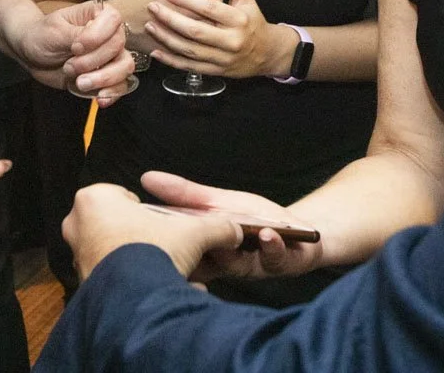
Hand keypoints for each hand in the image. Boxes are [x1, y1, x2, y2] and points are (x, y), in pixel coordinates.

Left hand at [20, 3, 136, 104]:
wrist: (33, 55)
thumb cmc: (42, 36)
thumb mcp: (54, 32)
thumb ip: (75, 35)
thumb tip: (91, 40)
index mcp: (96, 15)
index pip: (113, 20)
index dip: (98, 36)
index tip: (75, 47)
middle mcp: (108, 34)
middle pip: (118, 46)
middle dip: (93, 61)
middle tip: (69, 66)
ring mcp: (109, 56)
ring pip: (124, 67)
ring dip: (103, 78)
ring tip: (80, 83)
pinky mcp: (106, 76)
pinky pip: (121, 85)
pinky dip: (112, 94)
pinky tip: (99, 99)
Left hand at [63, 184, 242, 281]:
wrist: (135, 298)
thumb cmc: (155, 249)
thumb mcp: (192, 232)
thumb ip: (215, 226)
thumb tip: (235, 229)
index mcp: (94, 199)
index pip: (122, 196)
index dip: (145, 210)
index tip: (161, 224)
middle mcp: (76, 224)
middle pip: (116, 224)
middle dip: (139, 236)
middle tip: (163, 247)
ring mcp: (76, 255)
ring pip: (112, 252)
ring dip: (136, 261)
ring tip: (163, 272)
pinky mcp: (82, 283)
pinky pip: (110, 277)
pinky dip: (130, 281)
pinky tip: (153, 290)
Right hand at [116, 0, 221, 47]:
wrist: (126, 23)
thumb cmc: (143, 0)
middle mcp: (182, 12)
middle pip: (216, 5)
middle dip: (213, 1)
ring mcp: (183, 32)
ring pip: (213, 24)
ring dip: (211, 18)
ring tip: (199, 13)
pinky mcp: (182, 47)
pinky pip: (203, 42)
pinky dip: (203, 36)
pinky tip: (196, 28)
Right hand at [140, 171, 323, 281]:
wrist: (298, 229)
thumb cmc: (252, 217)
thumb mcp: (216, 202)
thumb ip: (184, 195)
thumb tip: (146, 177)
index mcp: (204, 252)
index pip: (178, 254)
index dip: (164, 250)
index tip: (146, 240)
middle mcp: (224, 266)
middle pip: (203, 267)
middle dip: (193, 256)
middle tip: (181, 246)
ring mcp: (253, 266)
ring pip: (237, 266)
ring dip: (233, 253)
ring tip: (233, 237)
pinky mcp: (281, 263)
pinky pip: (275, 258)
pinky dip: (271, 246)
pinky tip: (267, 233)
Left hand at [145, 0, 294, 77]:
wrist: (266, 54)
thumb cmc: (253, 23)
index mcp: (238, 20)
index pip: (210, 9)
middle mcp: (231, 41)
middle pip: (196, 31)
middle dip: (171, 18)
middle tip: (154, 6)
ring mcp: (222, 58)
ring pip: (189, 50)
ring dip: (167, 38)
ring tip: (151, 25)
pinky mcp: (215, 71)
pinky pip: (189, 67)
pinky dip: (172, 60)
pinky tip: (157, 50)